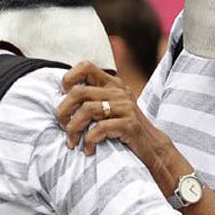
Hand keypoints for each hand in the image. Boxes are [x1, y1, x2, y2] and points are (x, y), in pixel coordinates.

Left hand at [57, 61, 180, 192]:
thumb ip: (94, 98)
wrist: (151, 145)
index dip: (69, 78)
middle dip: (64, 110)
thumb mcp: (112, 106)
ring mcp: (125, 107)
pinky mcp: (129, 124)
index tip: (64, 95)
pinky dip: (89, 140)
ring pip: (87, 110)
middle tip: (63, 125)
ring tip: (73, 141)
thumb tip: (63, 100)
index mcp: (113, 83)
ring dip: (74, 128)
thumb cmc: (125, 127)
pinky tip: (89, 148)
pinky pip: (100, 128)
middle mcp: (119, 91)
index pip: (86, 66)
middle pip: (79, 92)